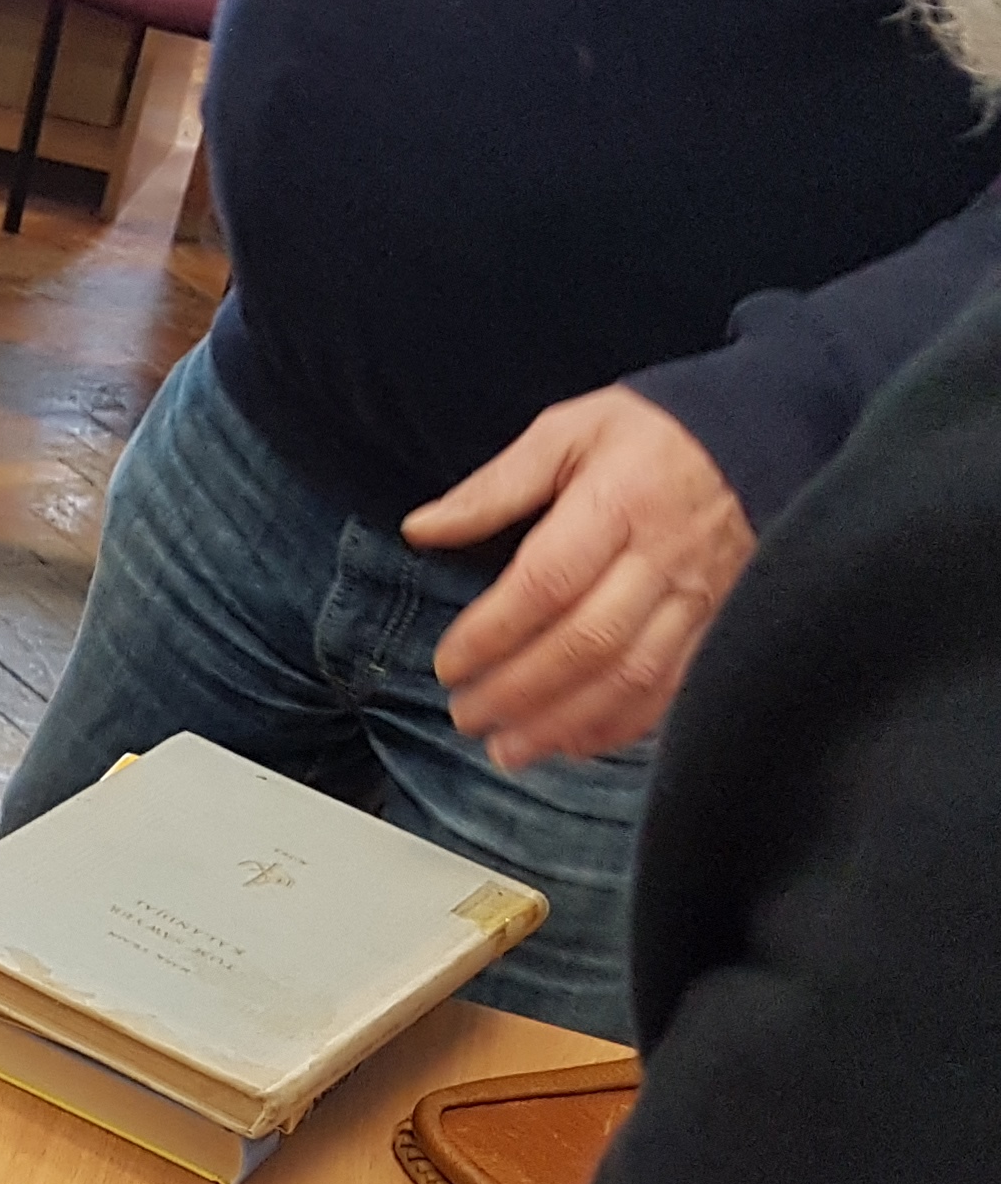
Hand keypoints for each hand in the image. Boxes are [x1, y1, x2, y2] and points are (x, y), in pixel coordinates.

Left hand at [404, 387, 753, 768]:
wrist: (762, 436)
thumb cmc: (649, 435)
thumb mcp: (567, 433)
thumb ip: (494, 487)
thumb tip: (421, 529)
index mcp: (619, 502)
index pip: (547, 582)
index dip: (493, 633)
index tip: (448, 666)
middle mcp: (665, 558)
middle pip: (588, 641)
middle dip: (519, 691)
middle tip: (465, 716)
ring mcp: (701, 597)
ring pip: (632, 677)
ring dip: (564, 723)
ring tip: (508, 750)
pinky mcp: (721, 624)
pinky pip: (675, 688)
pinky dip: (622, 725)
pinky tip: (574, 744)